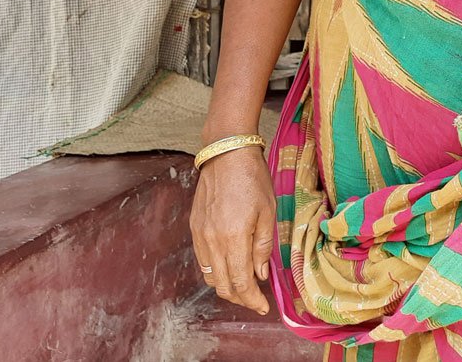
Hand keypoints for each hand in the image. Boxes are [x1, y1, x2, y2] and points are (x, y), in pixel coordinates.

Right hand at [190, 146, 275, 311]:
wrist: (226, 154)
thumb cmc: (252, 179)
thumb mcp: (267, 212)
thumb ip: (263, 247)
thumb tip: (261, 274)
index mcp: (234, 238)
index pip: (241, 283)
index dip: (252, 300)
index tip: (263, 307)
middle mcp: (212, 241)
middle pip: (222, 285)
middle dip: (240, 297)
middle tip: (255, 298)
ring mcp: (200, 235)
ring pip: (210, 275)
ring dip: (226, 286)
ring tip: (243, 284)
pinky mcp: (194, 228)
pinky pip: (203, 260)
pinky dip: (216, 269)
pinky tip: (230, 265)